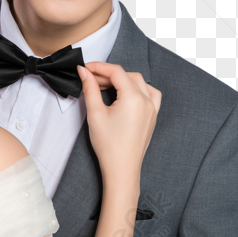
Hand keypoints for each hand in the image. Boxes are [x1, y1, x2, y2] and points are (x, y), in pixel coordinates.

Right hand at [77, 62, 160, 188]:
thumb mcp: (95, 114)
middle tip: (91, 79)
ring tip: (106, 86)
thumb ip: (90, 88)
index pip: (116, 72)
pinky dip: (139, 89)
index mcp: (134, 98)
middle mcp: (147, 101)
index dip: (99, 67)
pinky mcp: (152, 116)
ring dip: (123, 80)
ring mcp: (152, 109)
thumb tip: (85, 72)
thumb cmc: (109, 146)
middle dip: (108, 74)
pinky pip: (151, 94)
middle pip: (127, 75)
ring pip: (139, 82)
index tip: (86, 68)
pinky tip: (126, 93)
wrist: (121, 169)